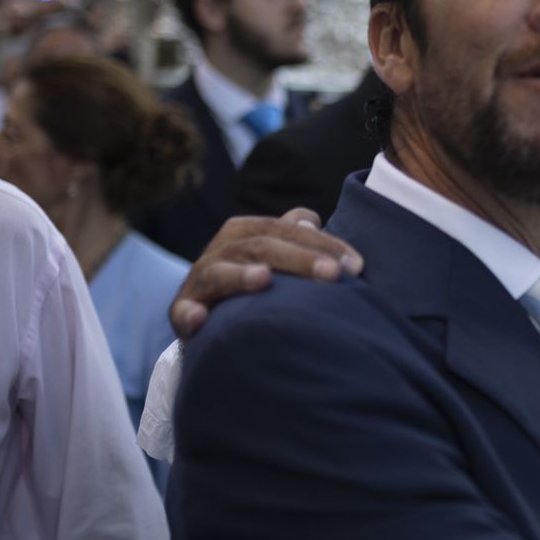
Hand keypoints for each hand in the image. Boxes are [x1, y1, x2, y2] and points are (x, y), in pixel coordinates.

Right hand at [169, 208, 361, 335]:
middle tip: (334, 275)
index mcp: (246, 232)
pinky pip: (184, 311)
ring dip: (241, 276)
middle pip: (261, 246)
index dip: (323, 243)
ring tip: (265, 279)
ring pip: (221, 272)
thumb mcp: (274, 256)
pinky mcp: (182, 312)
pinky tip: (201, 317)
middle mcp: (221, 250)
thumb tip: (314, 220)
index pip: (288, 229)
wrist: (208, 319)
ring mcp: (200, 281)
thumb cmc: (252, 283)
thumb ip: (295, 237)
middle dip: (299, 259)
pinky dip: (191, 312)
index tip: (357, 266)